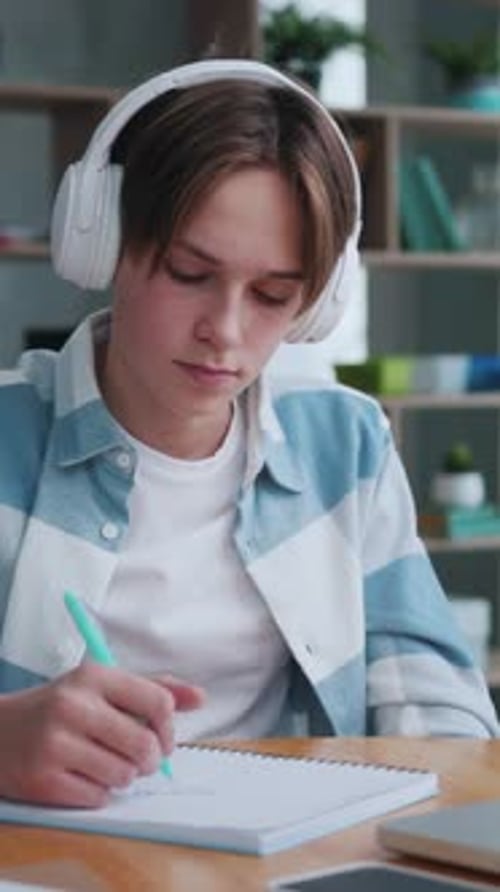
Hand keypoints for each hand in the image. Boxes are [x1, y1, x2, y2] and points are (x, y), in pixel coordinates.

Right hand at [0, 663, 203, 806]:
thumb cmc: (59, 708)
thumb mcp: (102, 686)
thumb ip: (153, 689)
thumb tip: (200, 697)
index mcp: (93, 676)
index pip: (158, 702)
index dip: (169, 727)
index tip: (162, 735)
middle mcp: (74, 706)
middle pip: (146, 745)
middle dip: (150, 759)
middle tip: (139, 758)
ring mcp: (55, 744)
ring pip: (124, 775)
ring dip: (122, 776)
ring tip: (103, 763)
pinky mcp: (43, 780)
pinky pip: (98, 797)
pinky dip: (97, 792)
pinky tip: (80, 776)